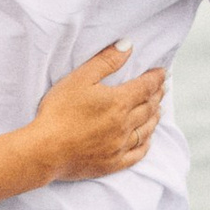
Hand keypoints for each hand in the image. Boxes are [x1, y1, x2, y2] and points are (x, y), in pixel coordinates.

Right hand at [30, 44, 166, 182]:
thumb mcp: (80, 79)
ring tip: (159, 110)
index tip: (163, 73)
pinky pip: (137, 154)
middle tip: (163, 89)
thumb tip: (128, 46)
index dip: (156, 78)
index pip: (146, 87)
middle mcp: (125, 124)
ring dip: (155, 118)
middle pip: (149, 107)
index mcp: (119, 102)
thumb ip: (105, 61)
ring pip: (146, 130)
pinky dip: (146, 144)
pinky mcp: (112, 163)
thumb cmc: (59, 111)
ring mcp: (120, 146)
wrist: (46, 150)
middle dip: (157, 96)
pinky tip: (147, 140)